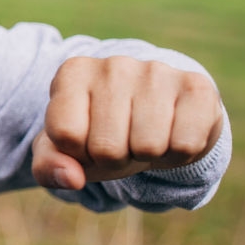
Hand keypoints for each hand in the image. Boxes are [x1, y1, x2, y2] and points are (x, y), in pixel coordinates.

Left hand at [32, 57, 223, 190]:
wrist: (157, 114)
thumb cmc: (100, 132)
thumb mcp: (63, 150)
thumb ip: (49, 167)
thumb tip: (72, 179)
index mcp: (72, 73)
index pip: (65, 134)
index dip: (78, 153)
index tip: (86, 140)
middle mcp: (113, 65)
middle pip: (107, 147)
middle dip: (113, 158)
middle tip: (121, 141)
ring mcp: (157, 71)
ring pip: (147, 147)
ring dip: (147, 156)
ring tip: (144, 136)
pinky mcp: (196, 86)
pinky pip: (185, 145)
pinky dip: (178, 154)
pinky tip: (172, 132)